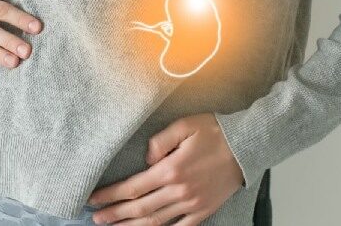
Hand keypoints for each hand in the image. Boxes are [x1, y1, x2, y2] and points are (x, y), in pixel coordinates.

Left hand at [88, 113, 243, 224]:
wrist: (247, 146)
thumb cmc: (215, 132)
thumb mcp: (184, 125)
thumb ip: (159, 141)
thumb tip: (145, 159)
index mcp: (171, 169)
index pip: (133, 187)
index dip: (111, 195)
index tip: (94, 199)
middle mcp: (179, 191)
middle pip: (140, 208)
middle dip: (115, 214)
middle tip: (96, 218)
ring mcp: (192, 204)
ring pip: (155, 221)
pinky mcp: (204, 210)